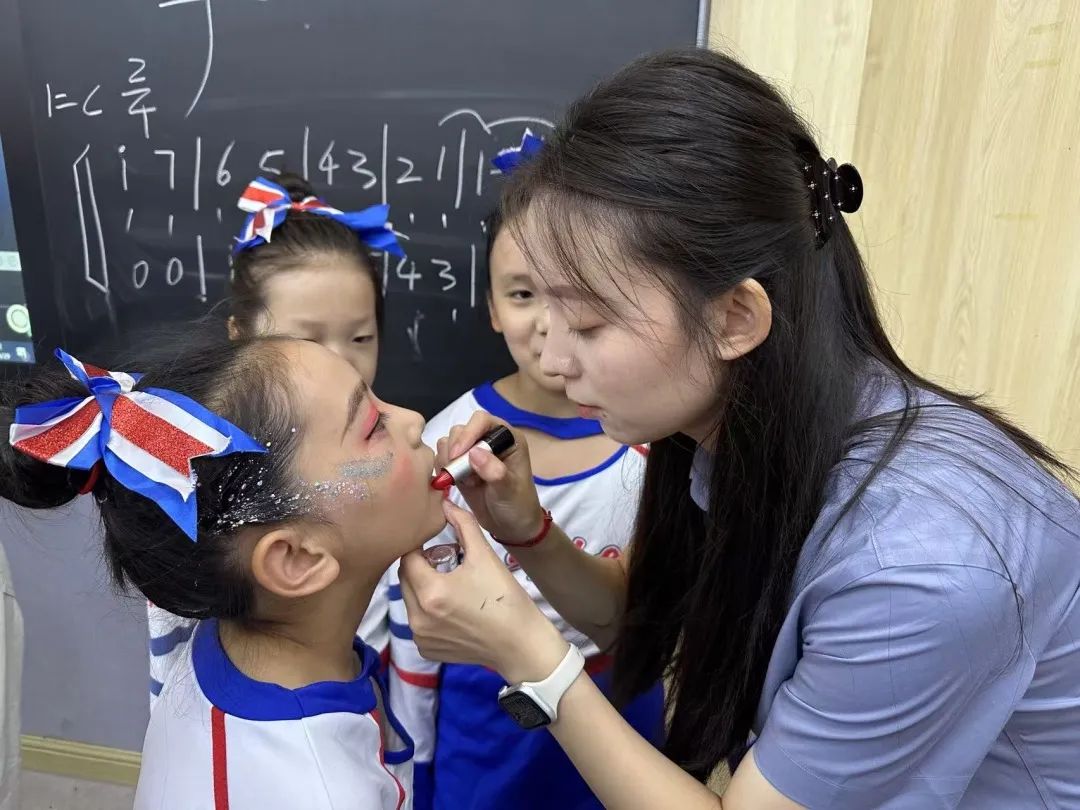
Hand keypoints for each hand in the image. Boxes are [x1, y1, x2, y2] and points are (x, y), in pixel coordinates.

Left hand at [399, 500, 567, 683]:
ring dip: (422, 587)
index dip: (420, 546)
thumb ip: (463, 524)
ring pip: (409, 599)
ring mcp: (421, 636)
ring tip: (450, 584)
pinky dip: (427, 610)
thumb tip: (445, 502)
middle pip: (404, 579)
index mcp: (430, 591)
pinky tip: (451, 609)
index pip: (408, 557)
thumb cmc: (505, 598)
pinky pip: (417, 621)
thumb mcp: (485, 556)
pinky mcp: (426, 649)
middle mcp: (418, 617)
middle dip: (420, 566)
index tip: (436, 543)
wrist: (521, 644)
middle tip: (445, 561)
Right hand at [436, 411, 547, 543]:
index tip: (458, 454)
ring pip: (449, 442)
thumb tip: (474, 453)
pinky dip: (443, 468)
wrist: (510, 527)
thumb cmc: (518, 505)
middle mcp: (488, 440)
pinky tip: (453, 483)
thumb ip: (494, 472)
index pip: (482, 420)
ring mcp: (473, 453)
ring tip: (459, 480)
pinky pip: (443, 458)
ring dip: (448, 460)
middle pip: (461, 430)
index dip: (468, 433)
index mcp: (507, 438)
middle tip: (458, 474)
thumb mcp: (509, 490)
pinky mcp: (461, 467)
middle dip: (455, 450)